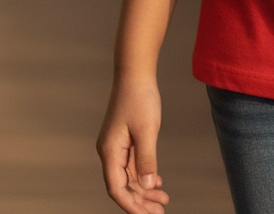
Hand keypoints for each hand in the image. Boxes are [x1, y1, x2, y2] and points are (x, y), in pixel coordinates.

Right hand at [96, 76, 169, 212]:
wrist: (135, 73)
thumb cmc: (140, 98)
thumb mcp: (147, 130)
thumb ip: (146, 159)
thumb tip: (146, 185)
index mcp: (110, 151)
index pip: (117, 189)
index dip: (131, 205)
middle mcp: (110, 152)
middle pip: (123, 186)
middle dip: (140, 201)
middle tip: (161, 212)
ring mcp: (117, 146)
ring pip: (129, 176)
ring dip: (144, 189)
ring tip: (164, 200)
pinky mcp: (125, 140)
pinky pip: (132, 165)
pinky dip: (144, 175)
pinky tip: (157, 182)